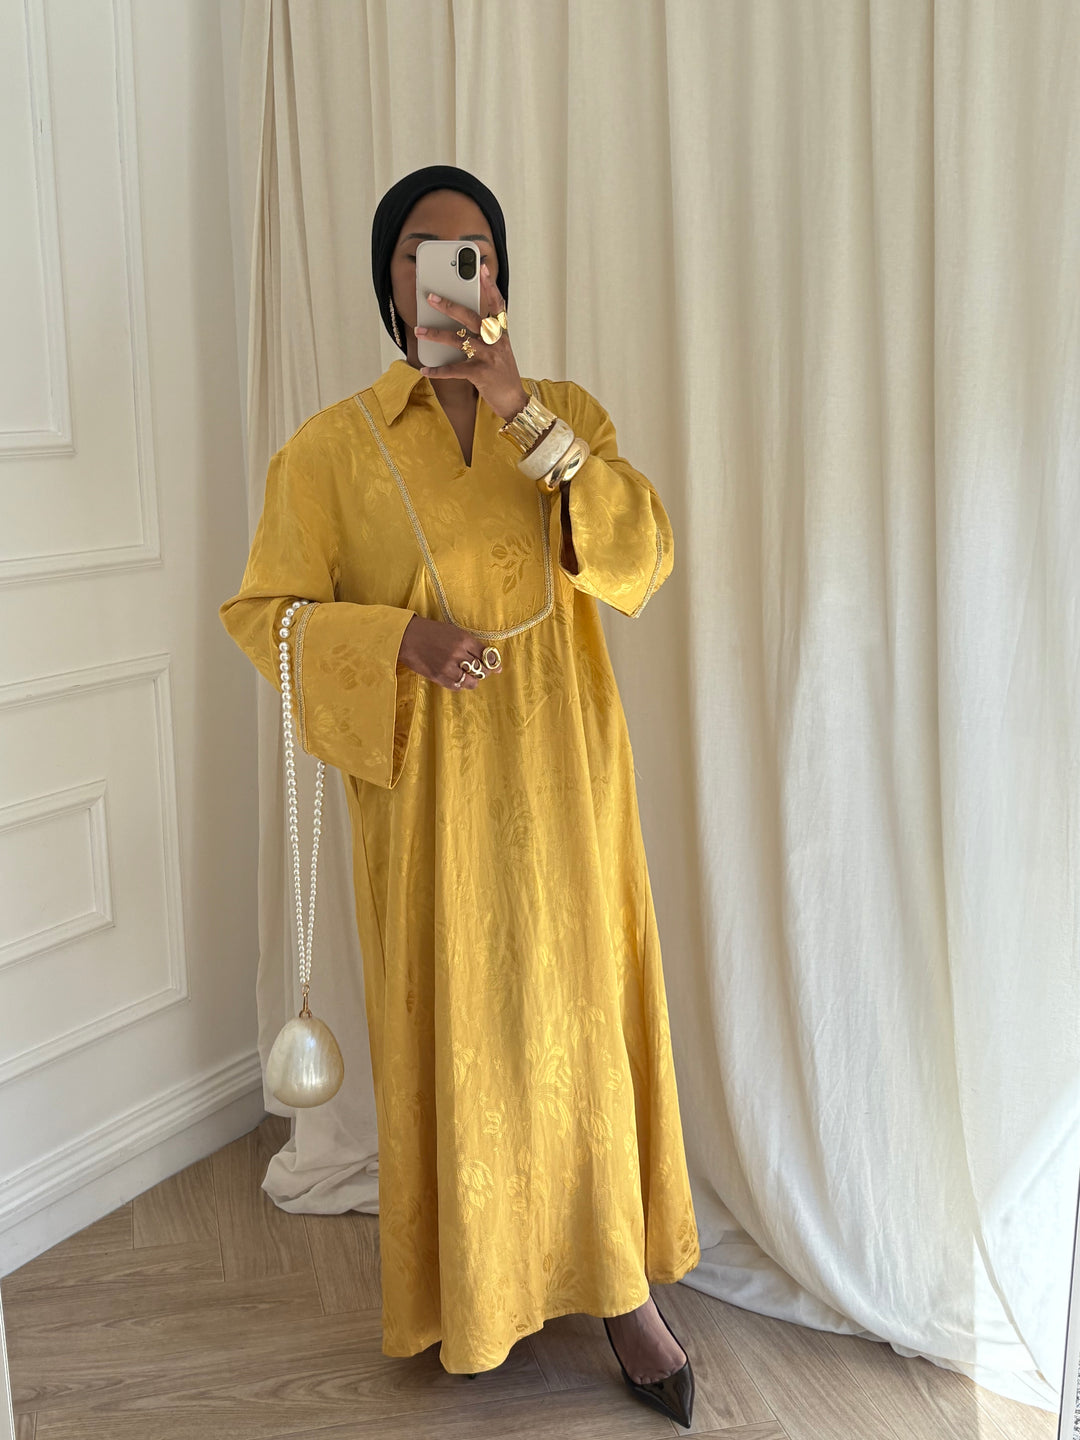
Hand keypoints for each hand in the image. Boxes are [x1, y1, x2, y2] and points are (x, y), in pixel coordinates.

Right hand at [397, 614, 502, 690]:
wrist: (406, 637)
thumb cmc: (431, 632)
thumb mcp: (453, 631)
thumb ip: (471, 644)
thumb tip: (491, 659)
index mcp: (463, 639)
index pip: (486, 655)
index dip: (492, 662)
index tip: (495, 667)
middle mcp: (458, 654)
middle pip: (481, 670)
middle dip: (484, 672)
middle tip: (480, 670)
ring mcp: (448, 667)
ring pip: (471, 681)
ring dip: (472, 680)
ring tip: (467, 675)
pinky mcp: (438, 677)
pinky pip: (457, 686)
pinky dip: (460, 684)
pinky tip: (456, 677)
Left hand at [415, 262, 527, 422]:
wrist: (513, 401)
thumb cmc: (503, 374)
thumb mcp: (500, 349)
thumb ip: (487, 334)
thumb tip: (463, 320)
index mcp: (501, 333)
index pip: (497, 305)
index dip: (490, 286)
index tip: (482, 269)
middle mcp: (496, 342)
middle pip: (471, 318)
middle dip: (450, 306)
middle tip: (432, 298)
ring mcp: (488, 357)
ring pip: (459, 341)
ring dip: (436, 334)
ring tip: (419, 330)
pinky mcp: (480, 374)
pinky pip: (454, 370)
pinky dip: (438, 370)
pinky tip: (425, 369)